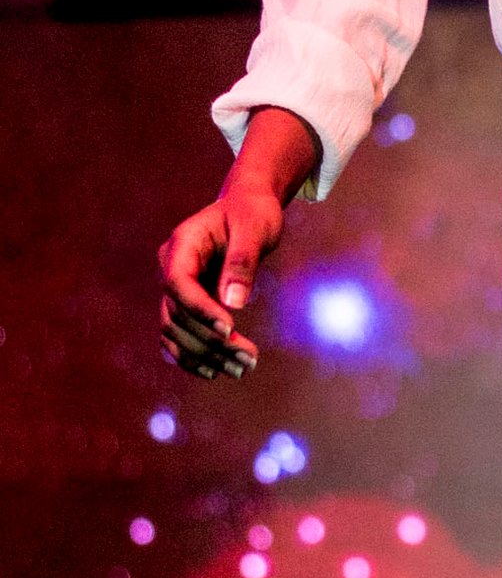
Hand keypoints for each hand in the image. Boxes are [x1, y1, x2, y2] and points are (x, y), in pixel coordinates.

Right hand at [157, 178, 282, 379]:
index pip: (178, 283)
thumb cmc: (253, 212)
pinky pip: (180, 333)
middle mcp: (171, 267)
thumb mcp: (255, 227)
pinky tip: (215, 371)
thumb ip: (243, 261)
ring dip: (205, 354)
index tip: (230, 329)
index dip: (200, 310)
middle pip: (177, 313)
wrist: (248, 206)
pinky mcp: (186, 302)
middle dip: (210, 340)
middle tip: (248, 359)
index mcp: (182, 244)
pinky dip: (194, 354)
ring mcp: (176, 287)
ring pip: (177, 330)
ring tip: (242, 369)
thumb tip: (234, 304)